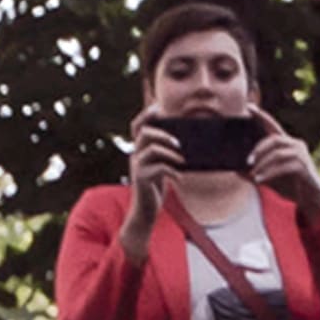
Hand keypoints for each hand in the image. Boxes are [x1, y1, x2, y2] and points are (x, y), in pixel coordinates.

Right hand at [121, 110, 184, 245]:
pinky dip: (171, 170)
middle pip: (144, 133)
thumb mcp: (160, 169)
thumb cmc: (155, 189)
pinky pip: (157, 168)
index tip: (159, 107)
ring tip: (183, 159)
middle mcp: (135, 155)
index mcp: (140, 150)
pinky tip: (179, 177)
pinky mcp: (142, 179)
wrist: (145, 212)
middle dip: (163, 133)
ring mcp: (137, 166)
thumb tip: (184, 145)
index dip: (146, 114)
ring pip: (151, 148)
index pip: (138, 126)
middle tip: (179, 143)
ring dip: (170, 152)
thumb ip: (166, 156)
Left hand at [246, 111, 319, 215]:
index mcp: (286, 144)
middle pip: (274, 139)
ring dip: (263, 164)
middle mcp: (295, 145)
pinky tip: (260, 180)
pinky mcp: (305, 167)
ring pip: (277, 153)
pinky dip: (269, 173)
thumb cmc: (290, 186)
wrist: (310, 201)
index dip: (261, 115)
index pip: (272, 126)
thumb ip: (255, 172)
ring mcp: (302, 155)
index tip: (248, 107)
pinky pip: (284, 166)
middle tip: (247, 161)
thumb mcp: (269, 178)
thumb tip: (236, 171)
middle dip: (258, 149)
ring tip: (254, 174)